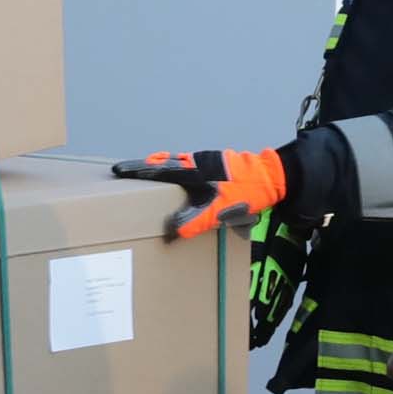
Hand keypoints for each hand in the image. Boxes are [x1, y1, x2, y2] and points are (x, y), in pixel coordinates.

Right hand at [115, 146, 286, 243]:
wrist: (274, 177)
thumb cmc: (247, 192)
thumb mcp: (221, 209)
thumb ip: (196, 221)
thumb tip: (172, 232)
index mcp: (193, 170)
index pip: (158, 170)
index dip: (137, 171)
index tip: (118, 170)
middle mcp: (197, 161)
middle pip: (164, 162)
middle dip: (145, 167)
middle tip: (127, 171)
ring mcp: (208, 160)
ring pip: (177, 162)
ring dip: (162, 166)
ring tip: (149, 173)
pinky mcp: (217, 164)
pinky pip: (189, 164)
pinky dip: (177, 169)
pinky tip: (181, 177)